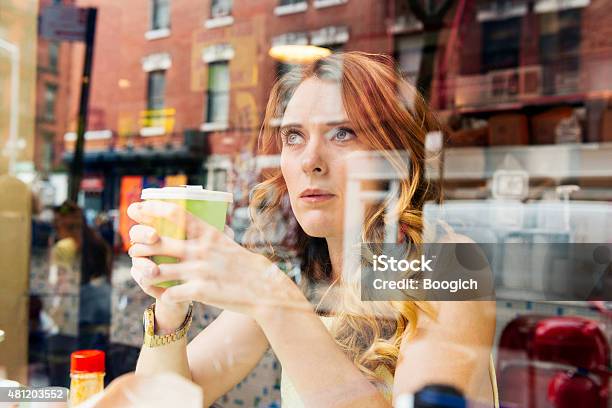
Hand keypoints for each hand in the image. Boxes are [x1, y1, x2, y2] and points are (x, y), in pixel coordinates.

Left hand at [127, 200, 306, 317]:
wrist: (263, 289)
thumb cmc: (243, 265)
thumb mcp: (225, 242)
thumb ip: (205, 235)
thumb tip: (187, 223)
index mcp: (208, 234)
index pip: (175, 214)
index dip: (152, 209)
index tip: (137, 209)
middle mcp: (201, 249)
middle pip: (159, 242)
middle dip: (141, 245)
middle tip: (134, 249)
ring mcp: (200, 270)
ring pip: (158, 269)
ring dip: (146, 272)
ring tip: (142, 274)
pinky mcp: (200, 291)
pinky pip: (170, 293)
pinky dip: (162, 294)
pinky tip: (162, 295)